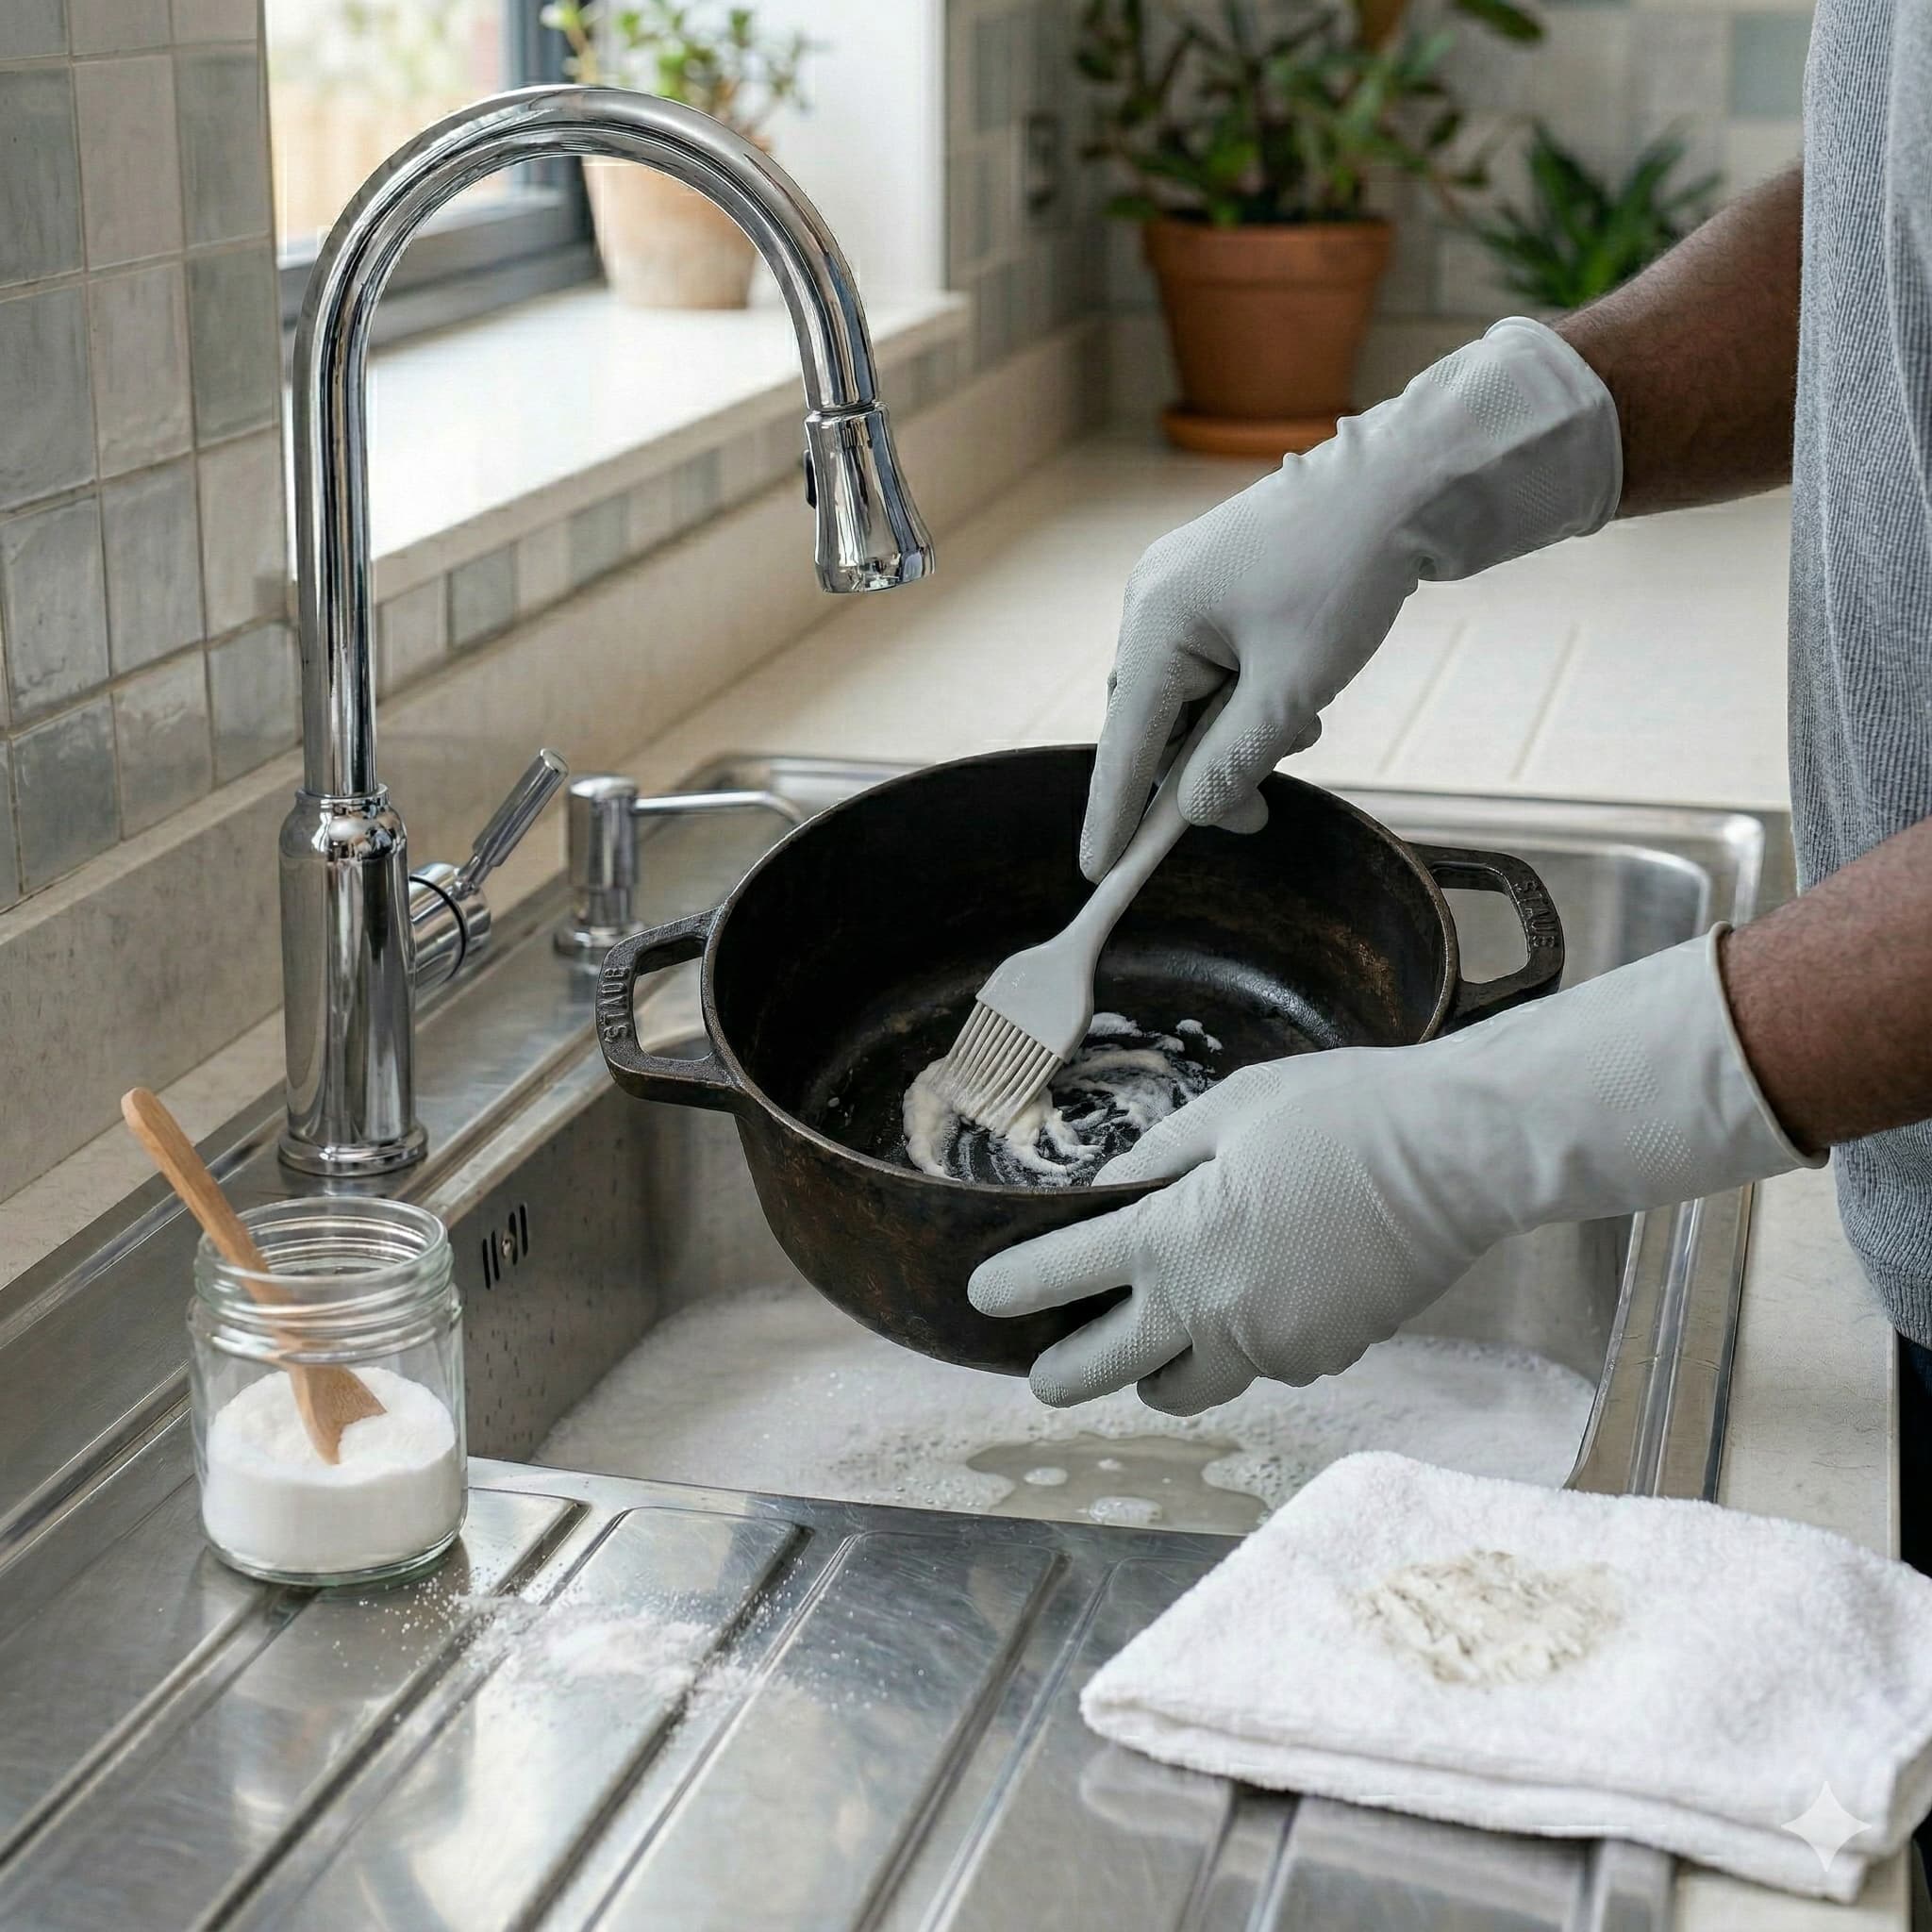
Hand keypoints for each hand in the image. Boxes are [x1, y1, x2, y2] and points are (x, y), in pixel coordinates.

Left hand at [968, 934, 1811, 1412]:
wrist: (1458, 1154)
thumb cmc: (1343, 1111)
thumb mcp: (1230, 1109)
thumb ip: (1160, 1156)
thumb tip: (1114, 1188)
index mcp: (1173, 1239)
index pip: (1060, 1276)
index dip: (1010, 1287)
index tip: (981, 1297)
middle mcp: (1210, 1309)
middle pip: (1103, 1370)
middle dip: (1060, 1370)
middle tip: (1042, 1367)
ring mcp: (1270, 1345)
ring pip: (1183, 1388)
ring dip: (1153, 1369)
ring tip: (1151, 1337)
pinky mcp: (1325, 1357)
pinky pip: (1259, 1368)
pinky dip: (1240, 1347)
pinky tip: (1255, 1301)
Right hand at [1079, 317, 1621, 880]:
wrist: (1404, 483)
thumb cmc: (1346, 576)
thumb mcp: (1292, 691)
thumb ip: (1233, 762)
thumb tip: (1192, 811)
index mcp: (1157, 623)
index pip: (1125, 744)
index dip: (1115, 815)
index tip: (1100, 871)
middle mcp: (1153, 601)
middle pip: (1154, 724)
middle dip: (1202, 771)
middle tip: (1258, 810)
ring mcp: (1181, 587)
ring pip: (1188, 697)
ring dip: (1235, 733)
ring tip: (1303, 727)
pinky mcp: (1214, 583)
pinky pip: (1210, 664)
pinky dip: (1245, 697)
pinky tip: (1297, 699)